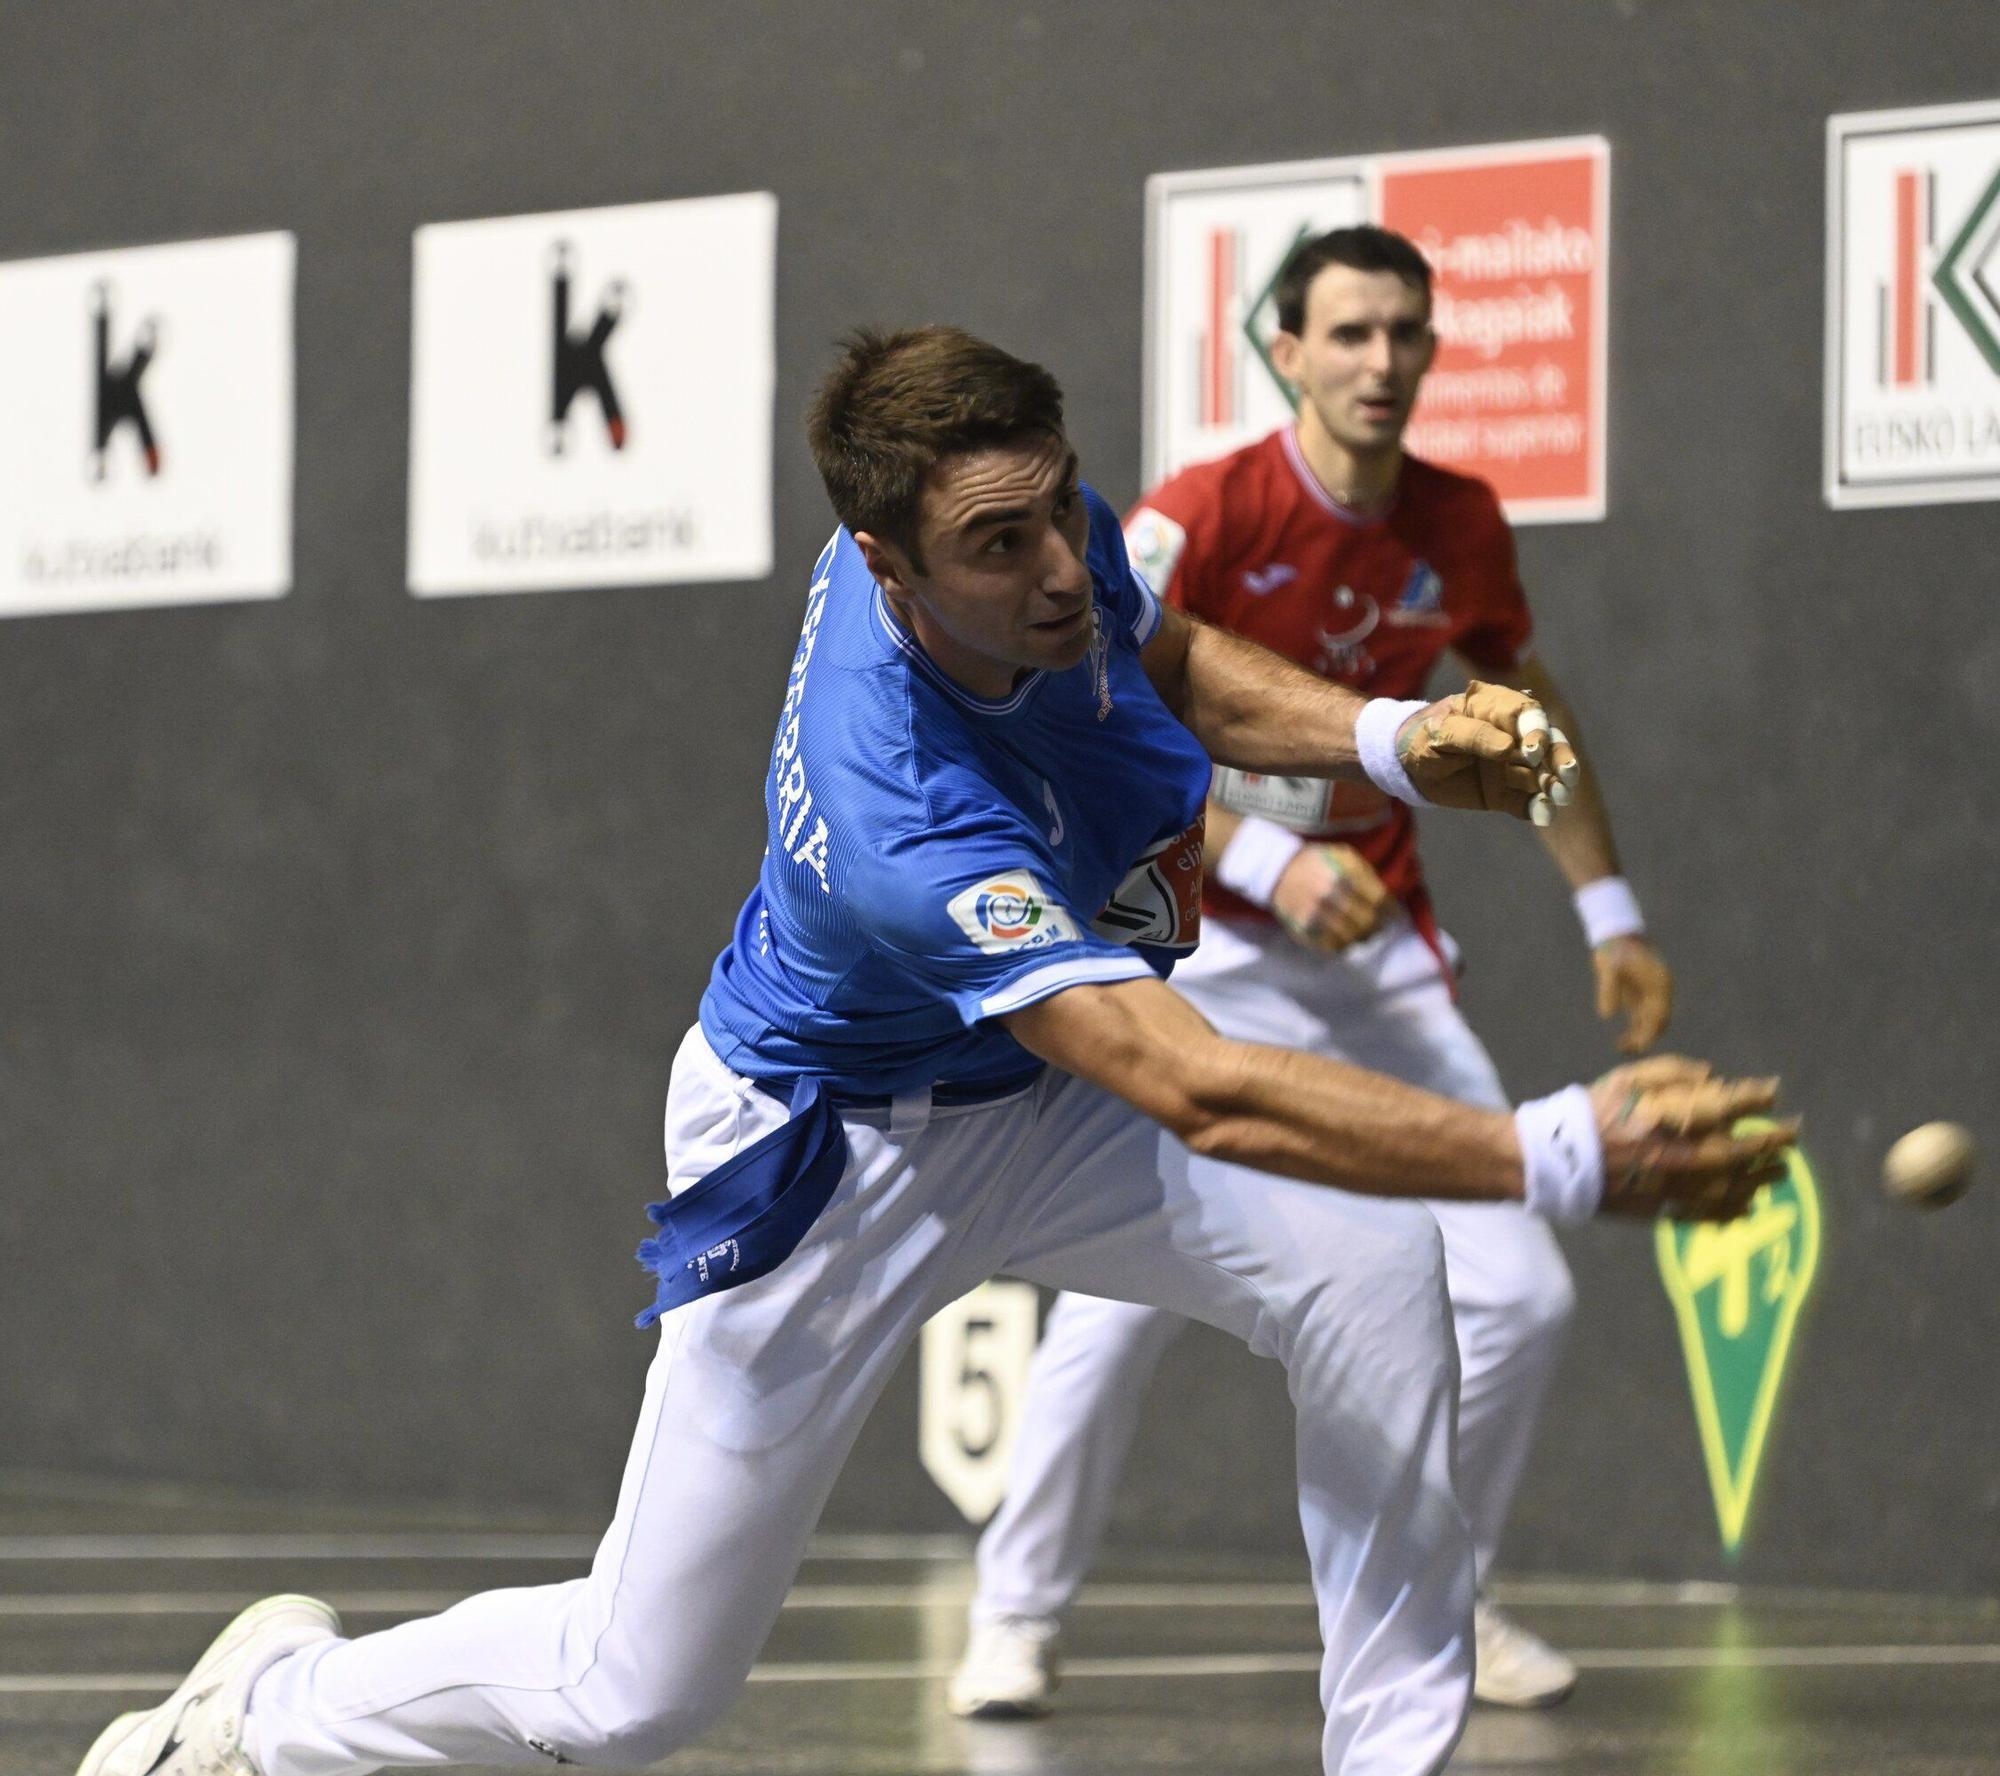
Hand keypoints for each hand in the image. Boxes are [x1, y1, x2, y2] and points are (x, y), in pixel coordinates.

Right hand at [1271, 843, 1391, 952]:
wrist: (1276, 869)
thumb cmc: (1316, 860)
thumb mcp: (1343, 854)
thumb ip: (1365, 873)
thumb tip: (1385, 896)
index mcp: (1344, 875)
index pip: (1379, 900)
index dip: (1391, 911)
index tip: (1395, 916)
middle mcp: (1331, 896)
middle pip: (1367, 921)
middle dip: (1378, 927)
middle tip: (1381, 929)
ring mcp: (1316, 915)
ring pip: (1350, 936)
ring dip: (1362, 938)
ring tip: (1366, 937)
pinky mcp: (1304, 928)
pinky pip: (1330, 945)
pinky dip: (1343, 946)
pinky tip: (1347, 941)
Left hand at [1397, 681, 1577, 822]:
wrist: (1407, 766)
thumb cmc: (1422, 737)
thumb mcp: (1440, 732)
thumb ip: (1473, 735)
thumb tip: (1508, 747)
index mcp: (1496, 707)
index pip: (1526, 714)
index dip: (1536, 731)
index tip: (1532, 752)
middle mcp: (1513, 735)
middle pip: (1548, 743)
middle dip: (1559, 758)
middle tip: (1566, 776)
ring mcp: (1513, 765)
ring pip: (1543, 774)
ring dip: (1555, 785)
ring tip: (1559, 798)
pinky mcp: (1508, 793)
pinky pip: (1527, 801)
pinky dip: (1539, 808)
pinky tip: (1544, 815)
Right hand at [1590, 1055, 1795, 1220]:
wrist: (1556, 1160)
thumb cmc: (1592, 1112)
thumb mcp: (1626, 1078)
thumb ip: (1672, 1072)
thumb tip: (1714, 1078)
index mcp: (1670, 1119)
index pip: (1729, 1106)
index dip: (1757, 1097)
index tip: (1775, 1090)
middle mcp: (1680, 1155)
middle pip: (1741, 1151)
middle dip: (1773, 1142)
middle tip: (1793, 1134)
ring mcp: (1674, 1187)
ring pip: (1733, 1185)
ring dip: (1762, 1177)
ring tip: (1780, 1170)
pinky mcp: (1664, 1210)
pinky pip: (1709, 1214)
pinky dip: (1734, 1209)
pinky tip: (1749, 1204)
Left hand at [1594, 936, 1673, 1053]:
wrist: (1615, 934)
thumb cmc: (1614, 948)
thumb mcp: (1609, 967)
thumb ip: (1608, 990)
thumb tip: (1606, 1015)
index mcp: (1660, 983)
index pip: (1660, 1014)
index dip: (1651, 1031)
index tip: (1639, 1046)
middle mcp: (1659, 990)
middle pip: (1659, 1021)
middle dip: (1646, 1037)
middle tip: (1627, 1049)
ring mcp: (1651, 993)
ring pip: (1650, 1022)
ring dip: (1640, 1036)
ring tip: (1621, 1047)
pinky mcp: (1639, 995)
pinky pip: (1640, 1018)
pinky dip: (1634, 1030)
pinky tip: (1621, 1040)